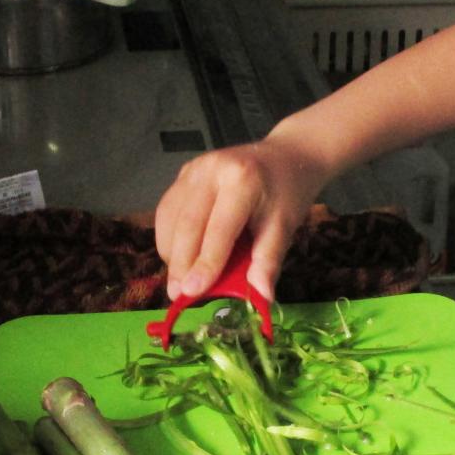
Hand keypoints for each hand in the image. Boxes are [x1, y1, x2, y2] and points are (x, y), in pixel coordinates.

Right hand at [154, 138, 327, 300]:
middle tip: (177, 295)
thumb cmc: (287, 194)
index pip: (218, 229)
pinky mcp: (183, 174)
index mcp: (241, 180)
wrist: (285, 157)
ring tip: (179, 280)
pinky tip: (180, 256)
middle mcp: (211, 170)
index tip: (191, 293)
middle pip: (186, 224)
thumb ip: (269, 261)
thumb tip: (261, 297)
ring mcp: (193, 169)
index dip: (204, 263)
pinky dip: (169, 237)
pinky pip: (167, 210)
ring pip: (169, 218)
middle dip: (180, 264)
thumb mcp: (285, 226)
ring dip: (171, 253)